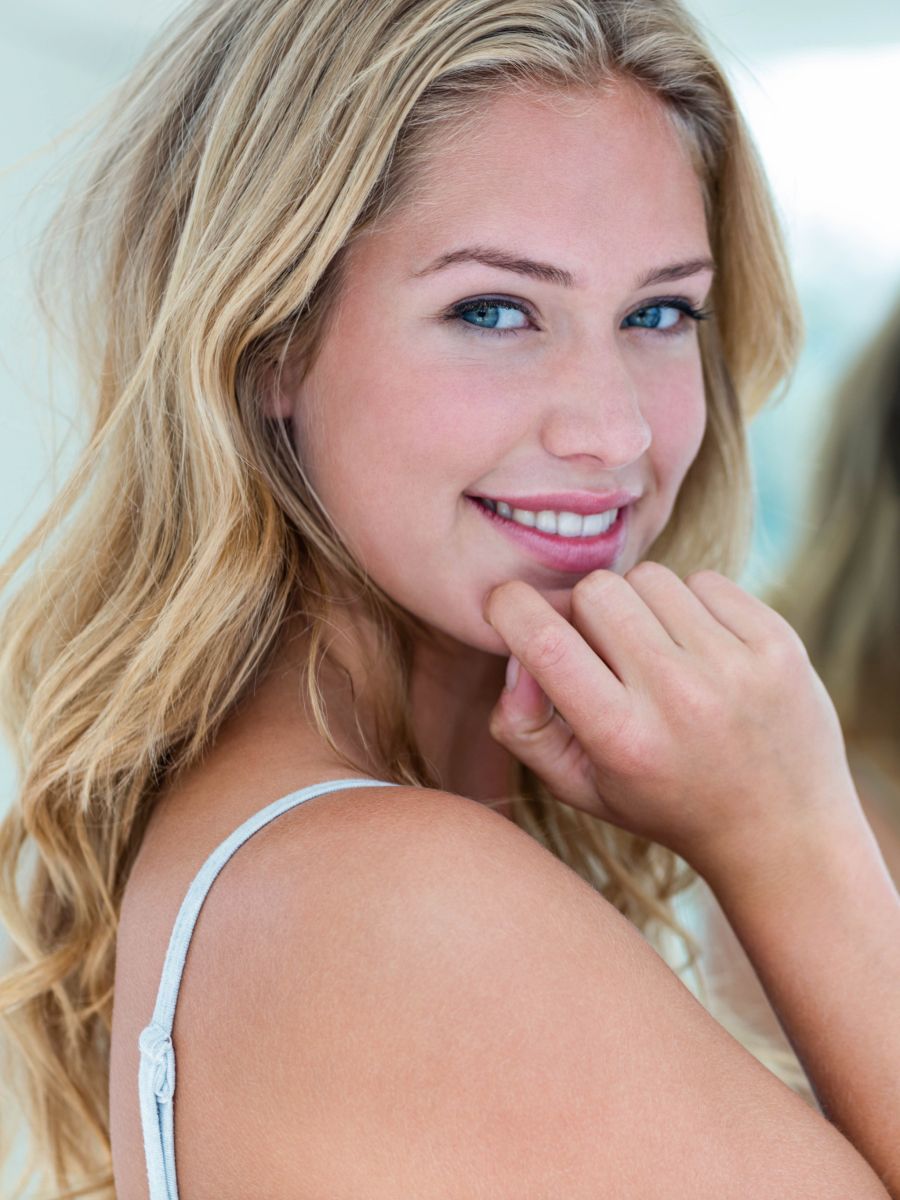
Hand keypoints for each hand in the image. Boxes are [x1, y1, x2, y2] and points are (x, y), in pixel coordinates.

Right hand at [483, 562, 863, 875]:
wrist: (784, 831)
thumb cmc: (664, 803)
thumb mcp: (579, 786)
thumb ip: (522, 726)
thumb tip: (514, 657)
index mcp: (622, 739)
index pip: (545, 641)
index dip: (510, 609)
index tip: (506, 608)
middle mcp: (680, 697)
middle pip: (596, 590)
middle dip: (584, 611)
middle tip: (603, 651)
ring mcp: (736, 666)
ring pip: (649, 577)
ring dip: (640, 607)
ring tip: (659, 655)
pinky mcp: (779, 642)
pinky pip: (705, 581)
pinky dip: (692, 606)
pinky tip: (703, 652)